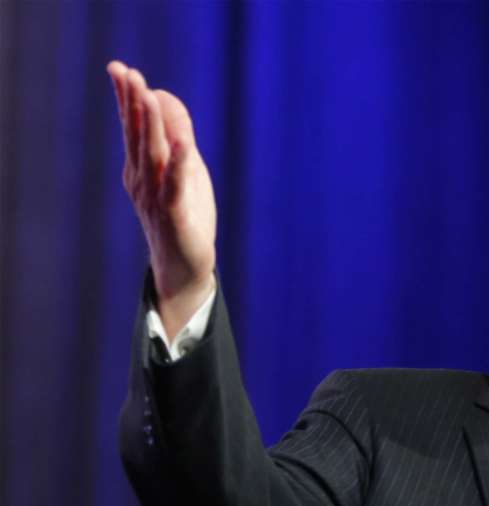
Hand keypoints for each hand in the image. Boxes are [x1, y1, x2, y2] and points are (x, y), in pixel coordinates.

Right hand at [107, 60, 216, 339]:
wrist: (184, 269)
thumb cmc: (184, 218)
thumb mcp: (185, 171)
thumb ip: (177, 136)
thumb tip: (167, 97)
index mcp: (142, 169)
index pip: (133, 128)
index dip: (127, 98)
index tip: (120, 69)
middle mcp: (143, 180)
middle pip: (138, 136)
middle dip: (132, 103)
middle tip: (125, 72)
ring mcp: (157, 197)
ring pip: (154, 156)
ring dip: (151, 125)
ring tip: (148, 95)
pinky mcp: (176, 215)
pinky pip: (177, 186)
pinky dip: (181, 165)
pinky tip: (185, 145)